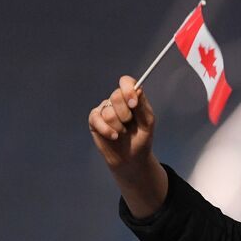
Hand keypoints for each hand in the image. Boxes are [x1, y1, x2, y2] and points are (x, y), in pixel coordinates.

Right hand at [87, 75, 167, 215]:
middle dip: (125, 114)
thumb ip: (142, 107)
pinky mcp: (94, 119)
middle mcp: (116, 100)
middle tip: (129, 124)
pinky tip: (114, 136)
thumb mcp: (147, 123)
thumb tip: (137, 90)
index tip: (134, 104)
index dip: (128, 90)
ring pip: (108, 111)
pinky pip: (98, 119)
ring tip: (122, 133)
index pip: (126, 82)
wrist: (131, 158)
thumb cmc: (141, 139)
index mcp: (130, 98)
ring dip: (118, 126)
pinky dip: (107, 130)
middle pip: (116, 96)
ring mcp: (104, 109)